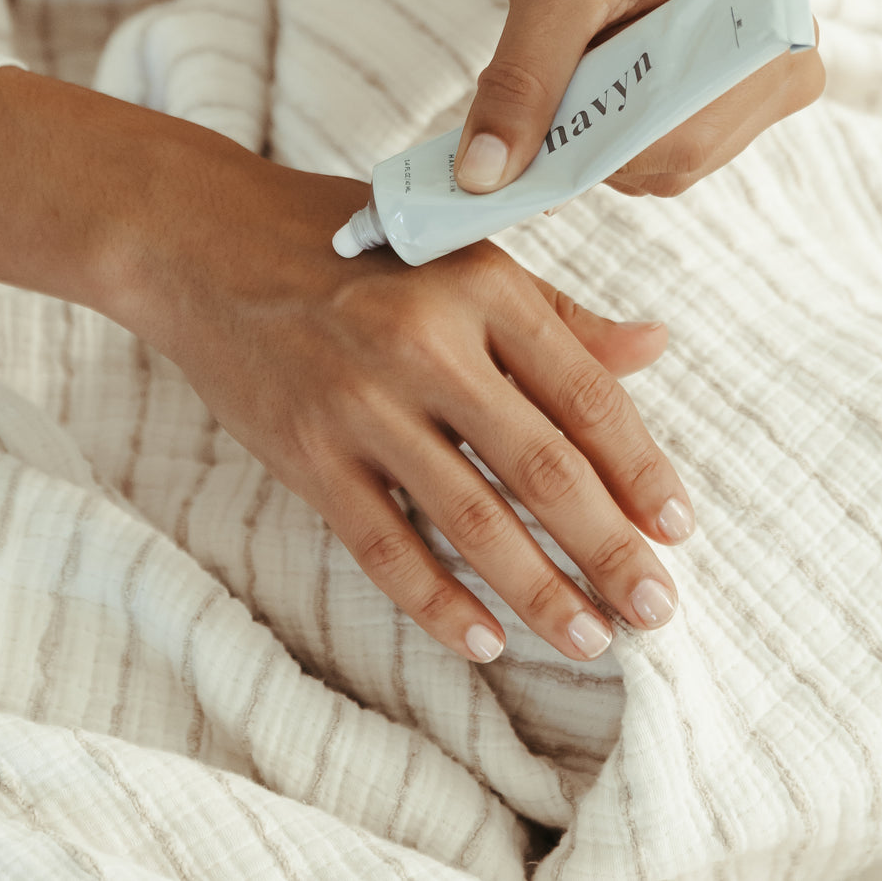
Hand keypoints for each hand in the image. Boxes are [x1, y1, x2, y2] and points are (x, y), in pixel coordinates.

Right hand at [112, 136, 694, 664]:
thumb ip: (556, 312)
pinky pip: (384, 545)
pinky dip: (437, 600)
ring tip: (592, 638)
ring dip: (538, 589)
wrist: (203, 241)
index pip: (585, 394)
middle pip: (541, 466)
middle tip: (657, 608)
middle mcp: (426, 343)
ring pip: (471, 518)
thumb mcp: (459, 249)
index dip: (641, 468)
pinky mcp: (306, 452)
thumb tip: (654, 347)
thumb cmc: (345, 241)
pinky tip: (484, 639)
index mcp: (480, 285)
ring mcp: (361, 403)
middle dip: (608, 547)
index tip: (679, 527)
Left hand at [454, 0, 824, 196]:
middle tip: (531, 89)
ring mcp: (756, 93)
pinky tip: (584, 76)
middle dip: (587, 142)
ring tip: (570, 59)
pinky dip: (602, 129)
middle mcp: (781, 71)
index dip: (591, 154)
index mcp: (768, 30)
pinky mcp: (721, 101)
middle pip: (671, 162)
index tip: (512, 150)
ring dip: (592, 134)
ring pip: (658, 166)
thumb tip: (484, 176)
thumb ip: (523, 80)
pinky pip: (655, 149)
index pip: (682, 140)